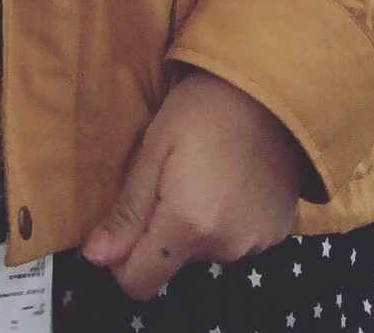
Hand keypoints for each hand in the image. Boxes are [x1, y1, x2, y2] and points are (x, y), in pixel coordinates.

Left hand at [80, 67, 303, 299]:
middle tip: (169, 177)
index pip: (141, 283)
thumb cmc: (202, 110)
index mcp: (188, 227)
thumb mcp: (153, 149)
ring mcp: (257, 244)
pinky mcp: (278, 233)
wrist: (271, 90)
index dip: (122, 260)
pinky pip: (236, 240)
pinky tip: (231, 181)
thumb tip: (95, 257)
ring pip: (204, 250)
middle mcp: (225, 248)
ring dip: (195, 224)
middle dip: (161, 230)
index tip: (126, 221)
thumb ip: (127, 211)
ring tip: (203, 173)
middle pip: (173, 262)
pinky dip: (226, 219)